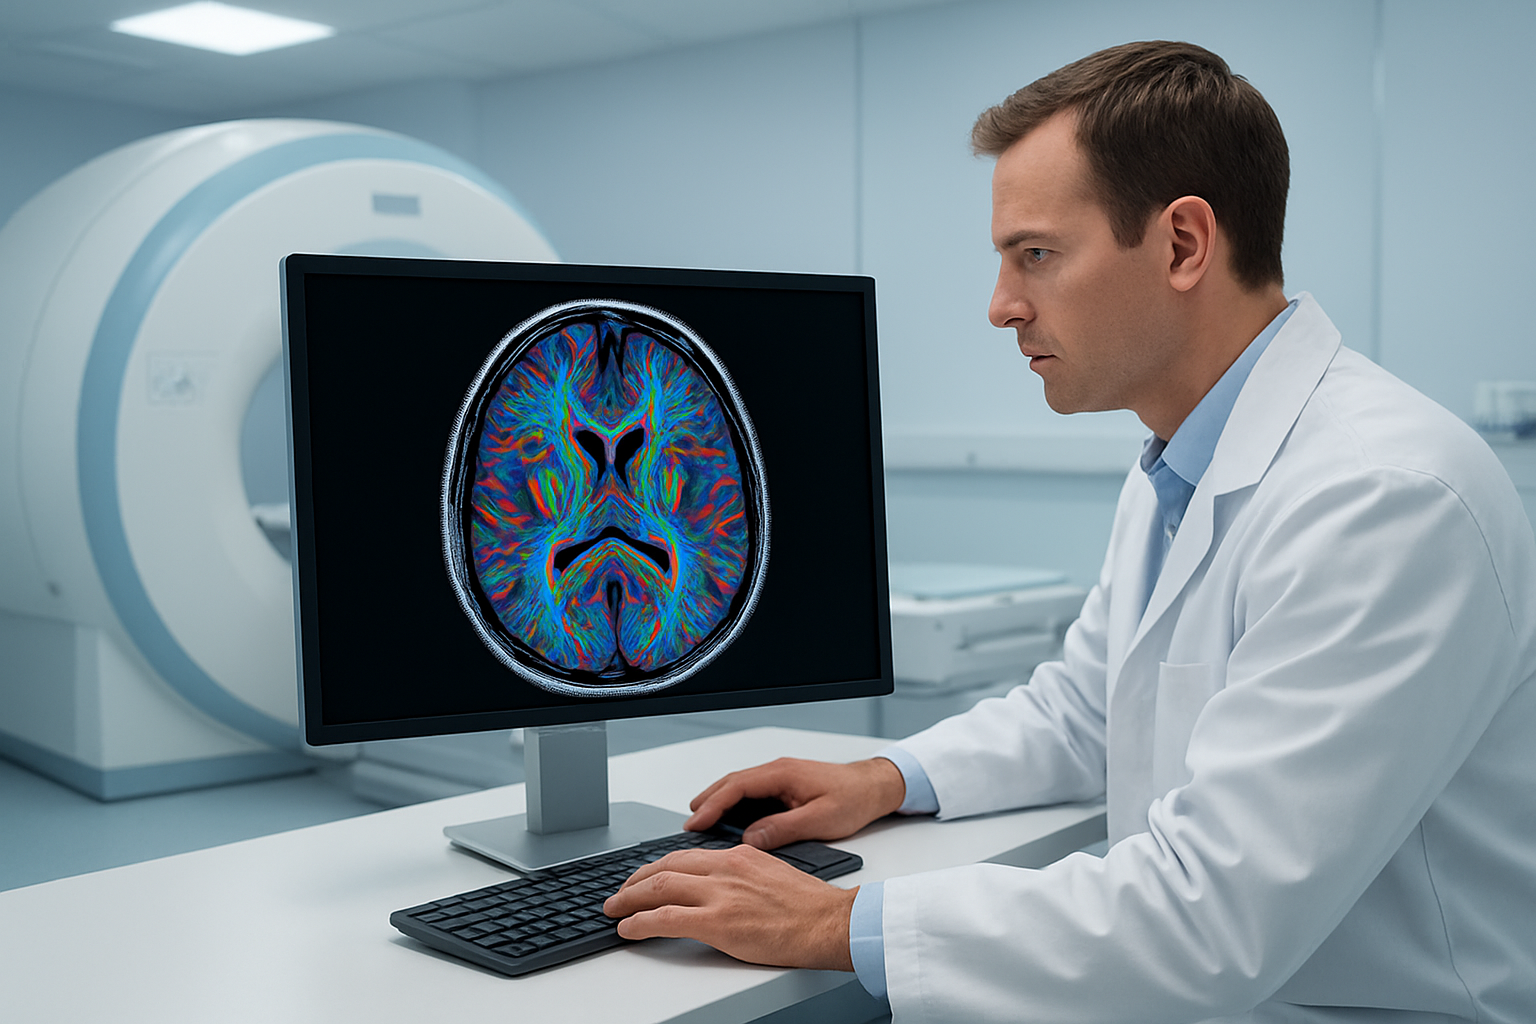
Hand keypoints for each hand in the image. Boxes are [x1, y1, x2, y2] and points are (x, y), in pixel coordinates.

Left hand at [602, 844, 857, 969]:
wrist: (830, 922)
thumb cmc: (811, 906)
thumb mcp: (773, 874)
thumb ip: (744, 875)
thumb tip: (724, 888)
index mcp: (739, 855)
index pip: (686, 856)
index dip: (658, 867)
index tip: (646, 876)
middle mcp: (726, 868)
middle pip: (665, 866)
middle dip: (636, 880)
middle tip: (620, 892)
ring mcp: (720, 894)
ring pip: (659, 887)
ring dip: (629, 899)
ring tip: (614, 909)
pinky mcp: (718, 922)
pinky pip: (665, 918)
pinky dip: (640, 922)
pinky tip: (629, 929)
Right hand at [684, 756, 906, 849]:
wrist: (875, 786)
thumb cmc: (854, 798)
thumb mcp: (819, 819)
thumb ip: (783, 828)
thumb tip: (750, 839)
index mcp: (783, 774)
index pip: (736, 787)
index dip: (712, 805)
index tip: (695, 822)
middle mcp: (778, 771)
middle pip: (732, 783)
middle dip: (707, 802)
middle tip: (689, 824)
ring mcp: (781, 776)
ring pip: (740, 787)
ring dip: (719, 802)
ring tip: (701, 823)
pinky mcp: (786, 785)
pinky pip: (752, 793)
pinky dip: (735, 804)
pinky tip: (730, 820)